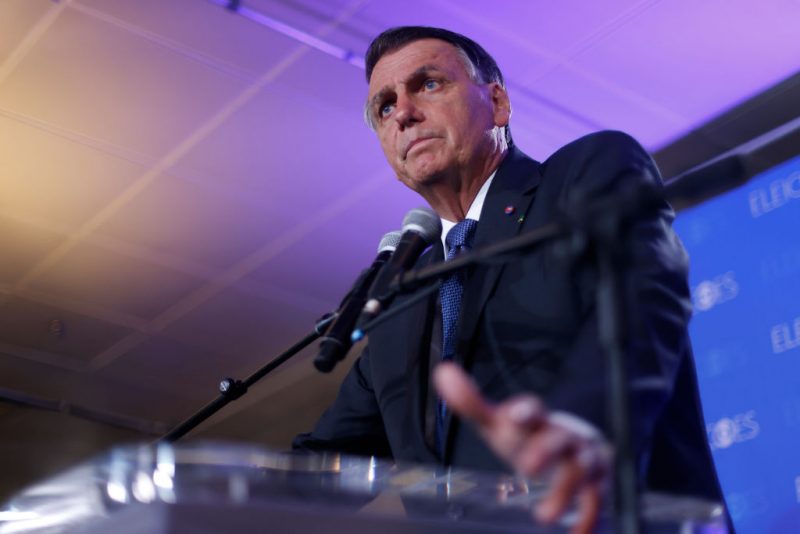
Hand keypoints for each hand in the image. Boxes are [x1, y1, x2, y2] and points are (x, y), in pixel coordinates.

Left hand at [434, 361, 611, 533]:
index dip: (525, 411)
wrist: (576, 449)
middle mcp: (564, 436)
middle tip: (527, 467)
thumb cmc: (531, 437)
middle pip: (559, 439)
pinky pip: (597, 502)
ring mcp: (584, 460)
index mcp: (537, 420)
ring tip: (544, 516)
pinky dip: (589, 519)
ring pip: (581, 470)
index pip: (534, 410)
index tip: (514, 415)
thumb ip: (472, 403)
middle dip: (545, 451)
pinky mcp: (598, 485)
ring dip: (564, 492)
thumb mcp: (500, 424)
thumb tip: (443, 372)